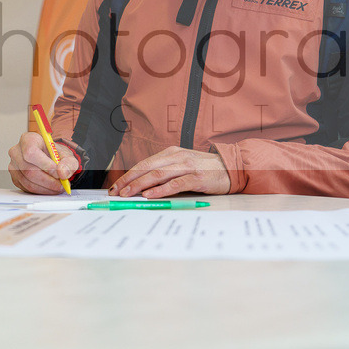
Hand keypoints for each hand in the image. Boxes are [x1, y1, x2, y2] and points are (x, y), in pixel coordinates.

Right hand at [8, 132, 78, 194]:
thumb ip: (68, 162)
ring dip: (46, 188)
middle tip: (61, 184)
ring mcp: (13, 166)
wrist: (49, 158)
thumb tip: (63, 172)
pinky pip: (26, 188)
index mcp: (28, 139)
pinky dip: (41, 191)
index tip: (58, 173)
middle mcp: (17, 152)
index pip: (31, 152)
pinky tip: (50, 188)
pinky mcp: (15, 178)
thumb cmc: (54, 153)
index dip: (45, 164)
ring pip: (28, 181)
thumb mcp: (66, 154)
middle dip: (48, 180)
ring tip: (58, 187)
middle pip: (28, 170)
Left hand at [110, 146, 230, 198]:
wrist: (232, 167)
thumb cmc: (205, 169)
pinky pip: (175, 184)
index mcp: (171, 153)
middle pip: (147, 168)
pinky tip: (150, 195)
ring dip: (140, 185)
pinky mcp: (197, 178)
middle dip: (129, 180)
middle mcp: (177, 157)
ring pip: (157, 174)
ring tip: (128, 194)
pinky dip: (161, 190)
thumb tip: (142, 186)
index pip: (144, 164)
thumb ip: (166, 172)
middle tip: (116, 192)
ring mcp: (188, 166)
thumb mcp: (183, 165)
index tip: (116, 186)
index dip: (128, 175)